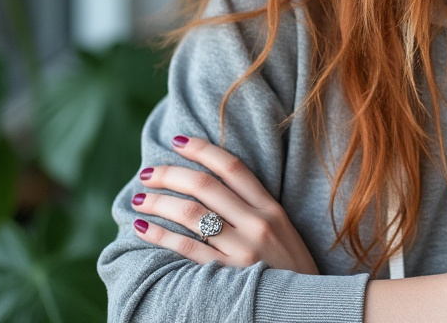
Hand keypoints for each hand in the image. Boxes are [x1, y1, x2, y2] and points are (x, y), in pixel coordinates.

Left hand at [131, 135, 318, 274]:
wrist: (306, 304)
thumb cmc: (289, 268)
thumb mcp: (282, 230)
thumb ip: (254, 209)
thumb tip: (212, 187)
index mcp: (271, 208)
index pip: (233, 168)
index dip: (203, 150)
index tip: (178, 142)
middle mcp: (258, 223)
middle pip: (206, 186)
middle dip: (170, 174)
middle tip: (147, 173)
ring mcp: (243, 249)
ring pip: (192, 214)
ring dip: (160, 202)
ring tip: (139, 199)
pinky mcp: (227, 274)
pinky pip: (187, 248)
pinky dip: (161, 235)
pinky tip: (143, 228)